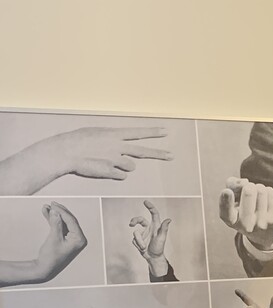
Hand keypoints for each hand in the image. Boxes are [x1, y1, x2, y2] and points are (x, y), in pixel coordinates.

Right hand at [36, 203, 87, 278]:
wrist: (44, 269)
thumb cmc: (50, 257)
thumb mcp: (53, 238)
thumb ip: (56, 224)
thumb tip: (56, 211)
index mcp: (79, 240)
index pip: (72, 221)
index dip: (62, 212)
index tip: (53, 205)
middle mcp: (78, 239)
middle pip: (69, 220)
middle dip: (59, 212)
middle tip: (51, 203)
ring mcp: (72, 239)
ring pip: (64, 223)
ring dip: (55, 215)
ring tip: (46, 207)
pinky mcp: (65, 240)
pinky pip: (60, 227)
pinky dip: (53, 221)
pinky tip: (46, 214)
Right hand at [38, 125, 172, 187]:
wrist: (65, 152)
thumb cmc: (77, 140)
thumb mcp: (96, 132)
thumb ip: (111, 139)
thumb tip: (120, 145)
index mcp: (115, 134)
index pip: (139, 133)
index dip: (153, 133)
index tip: (166, 132)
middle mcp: (118, 147)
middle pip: (143, 152)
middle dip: (159, 153)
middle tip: (171, 156)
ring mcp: (116, 160)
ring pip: (130, 167)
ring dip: (123, 166)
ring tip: (107, 161)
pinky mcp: (111, 172)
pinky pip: (121, 176)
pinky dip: (116, 174)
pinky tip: (104, 168)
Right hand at [129, 199, 171, 274]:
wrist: (152, 257)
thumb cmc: (159, 248)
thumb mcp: (162, 238)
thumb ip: (164, 228)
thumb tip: (169, 219)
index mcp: (156, 226)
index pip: (154, 214)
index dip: (150, 207)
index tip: (145, 202)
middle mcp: (149, 228)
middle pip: (140, 220)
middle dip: (134, 220)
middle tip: (131, 224)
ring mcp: (143, 233)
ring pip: (136, 233)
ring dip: (139, 241)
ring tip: (144, 246)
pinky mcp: (137, 239)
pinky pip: (134, 239)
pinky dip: (138, 244)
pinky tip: (142, 248)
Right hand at [219, 179, 272, 251]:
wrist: (264, 234)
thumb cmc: (245, 210)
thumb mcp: (234, 200)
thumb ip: (231, 186)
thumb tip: (244, 181)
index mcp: (231, 221)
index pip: (226, 212)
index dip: (226, 200)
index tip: (227, 191)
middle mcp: (245, 225)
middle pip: (248, 192)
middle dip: (249, 186)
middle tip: (249, 191)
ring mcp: (261, 224)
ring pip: (261, 190)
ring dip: (259, 188)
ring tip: (258, 197)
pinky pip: (270, 193)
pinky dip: (268, 192)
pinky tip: (266, 201)